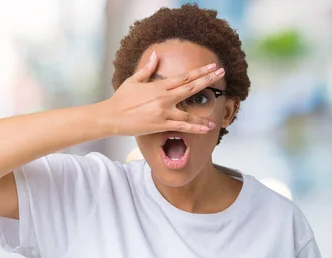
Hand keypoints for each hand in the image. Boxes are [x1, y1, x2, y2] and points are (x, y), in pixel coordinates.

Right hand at [104, 51, 224, 136]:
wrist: (111, 116)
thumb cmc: (121, 98)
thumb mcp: (134, 80)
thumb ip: (147, 69)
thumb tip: (155, 55)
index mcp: (159, 86)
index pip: (184, 77)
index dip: (199, 71)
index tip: (211, 67)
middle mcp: (164, 97)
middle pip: (191, 88)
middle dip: (207, 80)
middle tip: (220, 73)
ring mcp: (163, 112)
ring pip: (188, 111)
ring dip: (203, 112)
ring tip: (216, 112)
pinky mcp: (160, 124)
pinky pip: (182, 127)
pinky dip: (195, 128)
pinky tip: (206, 128)